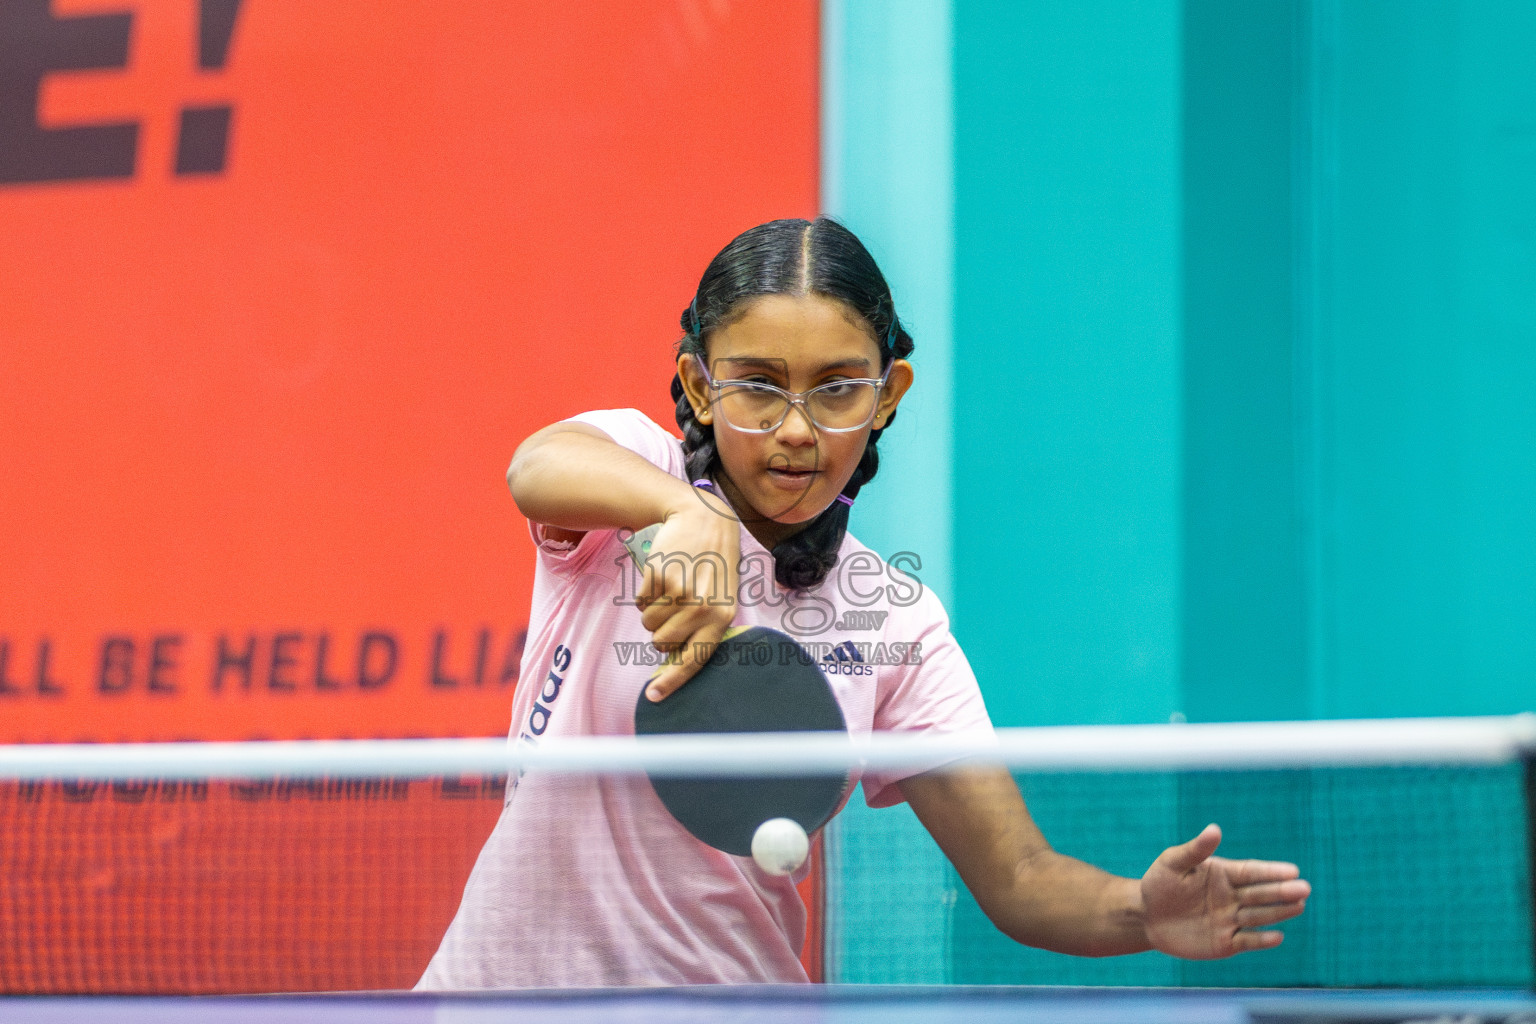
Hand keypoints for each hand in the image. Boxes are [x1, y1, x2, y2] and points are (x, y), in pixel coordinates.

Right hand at [635, 492, 739, 700]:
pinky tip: (661, 575)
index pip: (695, 659)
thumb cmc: (714, 560)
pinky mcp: (661, 577)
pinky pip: (641, 602)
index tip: (653, 697)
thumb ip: (706, 624)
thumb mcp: (722, 594)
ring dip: (651, 612)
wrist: (705, 517)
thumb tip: (677, 656)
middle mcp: (703, 608)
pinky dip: (645, 593)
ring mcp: (681, 593)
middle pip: (662, 643)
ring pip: (648, 623)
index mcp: (723, 617)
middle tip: (670, 609)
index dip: (672, 681)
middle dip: (659, 632)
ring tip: (668, 589)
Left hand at [1141, 824, 1309, 958]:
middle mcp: (1231, 897)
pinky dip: (1262, 939)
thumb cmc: (1159, 883)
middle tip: (1304, 889)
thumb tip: (1215, 829)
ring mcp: (1230, 920)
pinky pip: (1247, 941)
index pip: (1252, 872)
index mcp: (1223, 874)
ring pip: (1259, 916)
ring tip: (1299, 905)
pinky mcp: (1225, 943)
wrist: (1145, 916)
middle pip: (1261, 894)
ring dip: (1279, 912)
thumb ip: (1196, 850)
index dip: (1272, 871)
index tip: (1293, 870)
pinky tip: (1277, 936)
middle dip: (1282, 891)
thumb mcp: (1173, 862)